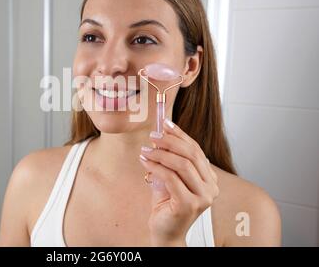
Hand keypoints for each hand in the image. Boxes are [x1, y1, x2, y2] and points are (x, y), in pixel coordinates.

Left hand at [139, 118, 218, 246]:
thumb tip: (159, 134)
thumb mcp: (169, 177)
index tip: (165, 123)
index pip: (196, 150)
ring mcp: (202, 197)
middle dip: (170, 141)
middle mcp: (211, 187)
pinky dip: (156, 166)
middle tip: (153, 136)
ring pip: (182, 164)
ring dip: (161, 153)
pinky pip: (170, 178)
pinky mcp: (188, 204)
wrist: (165, 232)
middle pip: (191, 154)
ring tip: (145, 149)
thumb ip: (169, 159)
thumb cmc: (167, 204)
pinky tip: (145, 161)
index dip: (180, 134)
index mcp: (210, 178)